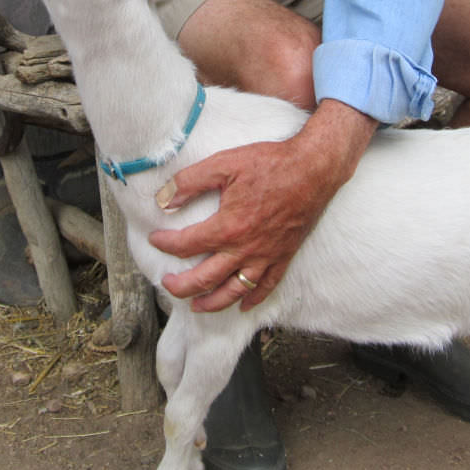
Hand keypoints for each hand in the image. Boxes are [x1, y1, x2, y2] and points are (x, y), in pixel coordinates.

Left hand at [149, 100, 376, 312]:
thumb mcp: (223, 164)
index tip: (156, 239)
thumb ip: (189, 182)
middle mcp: (244, 249)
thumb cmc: (270, 164)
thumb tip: (164, 200)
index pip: (186, 245)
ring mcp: (265, 256)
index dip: (166, 244)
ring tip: (197, 306)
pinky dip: (253, 299)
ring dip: (212, 302)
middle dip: (181, 286)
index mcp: (227, 227)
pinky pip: (266, 286)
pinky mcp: (283, 256)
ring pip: (234, 291)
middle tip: (167, 284)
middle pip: (205, 278)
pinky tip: (242, 305)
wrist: (313, 169)